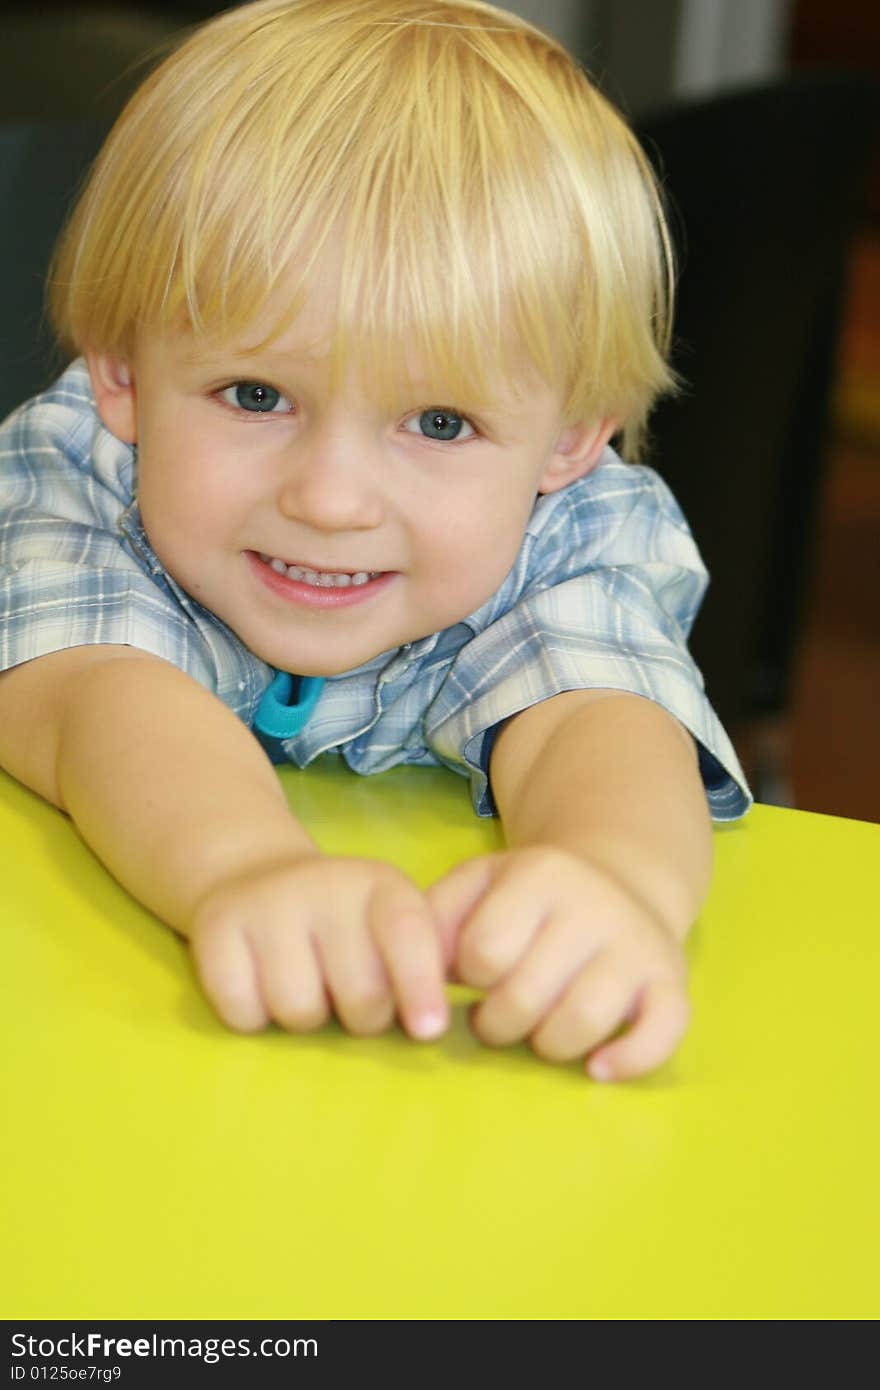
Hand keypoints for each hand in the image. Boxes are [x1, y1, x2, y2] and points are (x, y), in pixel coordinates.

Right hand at [188, 854, 448, 1040]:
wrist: (254, 879)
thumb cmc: (344, 924)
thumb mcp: (391, 926)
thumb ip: (425, 966)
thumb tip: (433, 1023)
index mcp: (380, 886)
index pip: (407, 933)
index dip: (420, 985)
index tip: (428, 1030)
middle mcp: (324, 885)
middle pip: (361, 994)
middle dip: (364, 1018)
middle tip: (352, 999)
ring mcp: (266, 903)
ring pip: (299, 1010)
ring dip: (306, 1020)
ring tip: (306, 988)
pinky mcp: (215, 928)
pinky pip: (243, 1011)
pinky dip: (253, 1018)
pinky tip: (259, 987)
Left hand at [428, 847, 689, 1080]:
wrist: (619, 880)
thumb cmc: (529, 897)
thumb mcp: (479, 883)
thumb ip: (436, 915)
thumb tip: (416, 971)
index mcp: (542, 874)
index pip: (486, 952)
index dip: (470, 976)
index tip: (475, 976)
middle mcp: (594, 905)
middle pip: (526, 996)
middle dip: (499, 1023)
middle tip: (497, 1017)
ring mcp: (637, 944)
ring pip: (584, 1020)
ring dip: (548, 1045)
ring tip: (537, 1033)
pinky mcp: (672, 980)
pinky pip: (663, 1032)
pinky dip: (628, 1060)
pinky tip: (597, 1068)